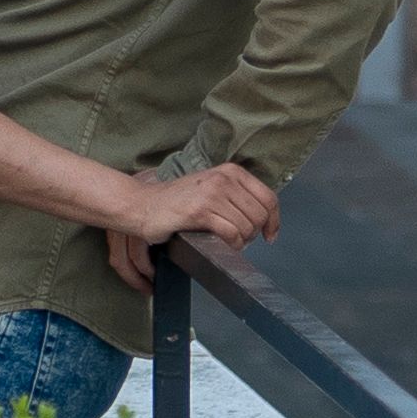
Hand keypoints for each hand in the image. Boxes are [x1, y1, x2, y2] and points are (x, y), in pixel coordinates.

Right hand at [107, 161, 280, 252]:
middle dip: (252, 234)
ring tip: (224, 242)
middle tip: (237, 241)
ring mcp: (212, 194)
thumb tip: (263, 218)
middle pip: (259, 215)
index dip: (273, 221)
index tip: (269, 235)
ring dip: (239, 242)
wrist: (142, 204)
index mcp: (230, 171)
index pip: (268, 198)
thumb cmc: (176, 201)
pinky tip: (220, 245)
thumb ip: (236, 196)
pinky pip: (231, 234)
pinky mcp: (200, 211)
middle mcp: (224, 179)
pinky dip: (230, 245)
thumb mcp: (211, 188)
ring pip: (247, 227)